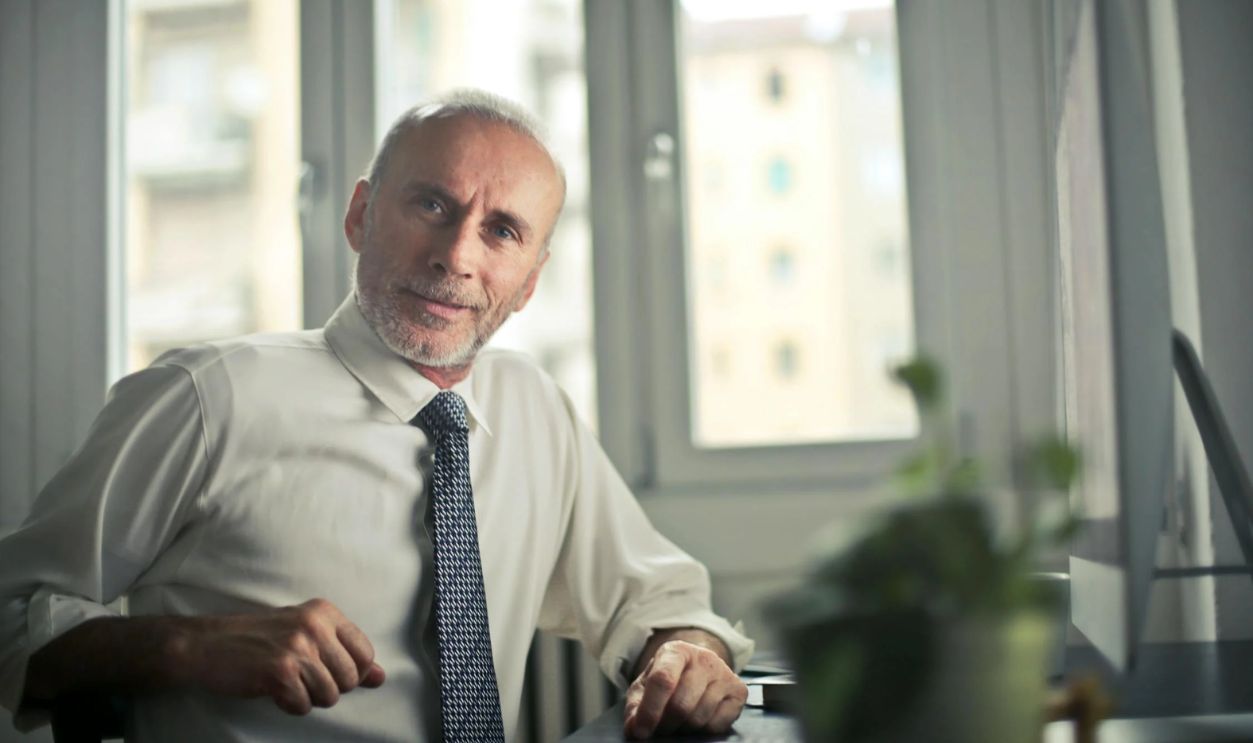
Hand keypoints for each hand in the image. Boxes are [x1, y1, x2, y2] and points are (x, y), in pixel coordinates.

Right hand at [179, 598, 384, 714]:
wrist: (206, 644)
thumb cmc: (258, 640)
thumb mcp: (306, 635)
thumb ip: (345, 654)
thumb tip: (381, 677)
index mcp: (325, 612)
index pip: (365, 653)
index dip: (351, 672)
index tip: (327, 671)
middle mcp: (315, 626)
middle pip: (350, 678)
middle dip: (329, 688)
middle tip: (301, 677)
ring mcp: (298, 648)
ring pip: (330, 695)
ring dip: (308, 698)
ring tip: (287, 682)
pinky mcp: (280, 672)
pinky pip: (304, 705)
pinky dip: (290, 704)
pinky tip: (274, 690)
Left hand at [623, 640, 747, 738]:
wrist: (698, 669)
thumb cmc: (669, 679)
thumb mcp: (645, 687)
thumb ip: (635, 707)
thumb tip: (635, 730)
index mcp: (676, 651)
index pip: (662, 680)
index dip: (650, 710)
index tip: (641, 731)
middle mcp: (704, 658)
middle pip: (681, 705)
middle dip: (666, 725)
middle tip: (660, 729)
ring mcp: (724, 673)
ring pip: (699, 718)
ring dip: (683, 729)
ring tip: (677, 724)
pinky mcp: (739, 691)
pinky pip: (717, 725)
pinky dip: (703, 731)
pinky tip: (697, 721)